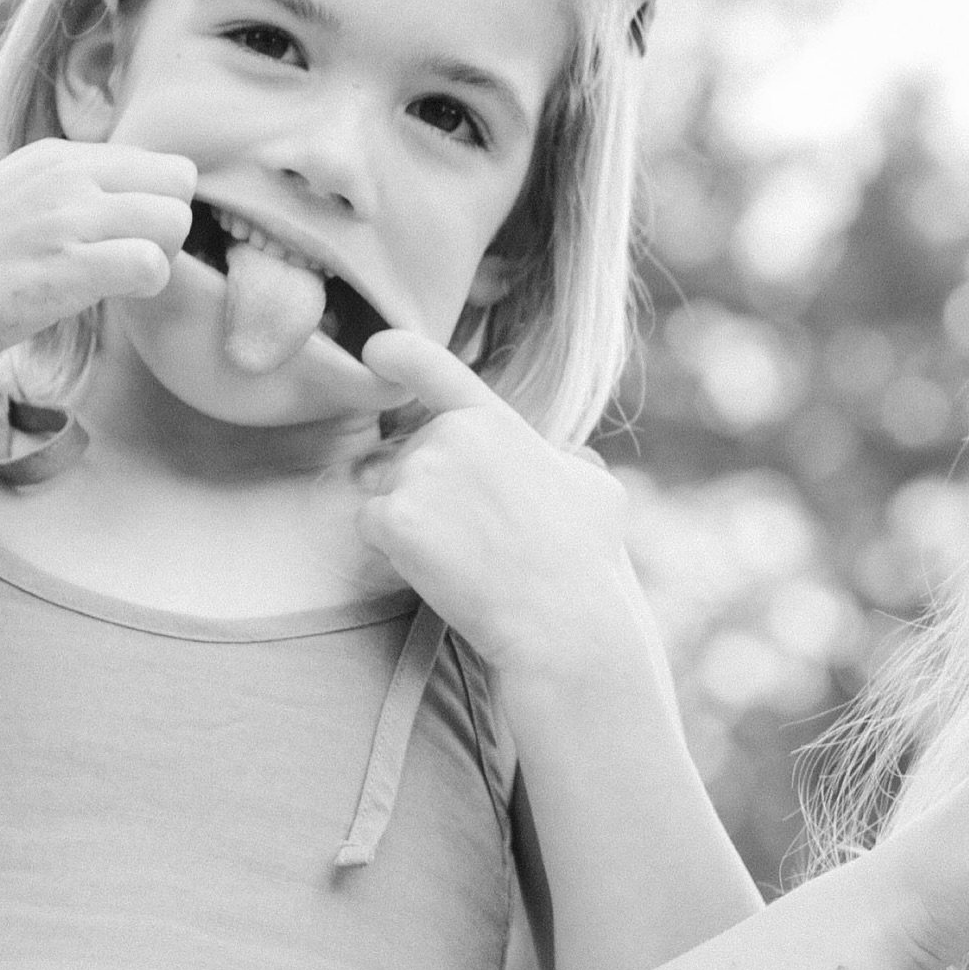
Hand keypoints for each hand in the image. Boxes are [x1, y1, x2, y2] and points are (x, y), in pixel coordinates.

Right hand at [0, 138, 195, 370]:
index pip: (158, 161)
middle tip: (130, 259)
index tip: (126, 236)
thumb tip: (123, 207)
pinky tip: (112, 296)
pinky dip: (146, 287)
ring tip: (118, 279)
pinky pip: (152, 264)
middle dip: (167, 227)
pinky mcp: (69, 265)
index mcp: (58, 155)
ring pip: (174, 219)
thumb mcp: (16, 197)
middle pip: (179, 183)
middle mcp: (69, 175)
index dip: (155, 204)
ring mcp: (69, 217)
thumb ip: (69, 192)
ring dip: (160, 257)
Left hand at [357, 329, 636, 680]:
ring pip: (391, 493)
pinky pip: (372, 527)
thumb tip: (562, 462)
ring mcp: (419, 475)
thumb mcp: (596, 488)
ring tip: (467, 558)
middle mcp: (450, 435)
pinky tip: (438, 569)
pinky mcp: (394, 519)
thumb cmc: (585, 560)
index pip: (432, 367)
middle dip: (431, 491)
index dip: (397, 353)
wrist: (561, 620)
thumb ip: (563, 462)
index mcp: (495, 420)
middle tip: (480, 537)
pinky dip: (393, 550)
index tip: (375, 350)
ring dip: (415, 524)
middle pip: (412, 457)